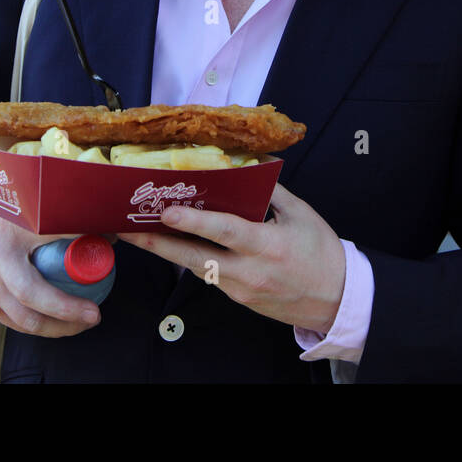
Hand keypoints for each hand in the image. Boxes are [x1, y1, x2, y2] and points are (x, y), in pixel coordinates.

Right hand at [0, 200, 103, 336]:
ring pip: (24, 318)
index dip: (79, 243)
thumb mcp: (32, 210)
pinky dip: (40, 327)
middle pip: (32, 295)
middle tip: (94, 314)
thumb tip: (107, 232)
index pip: (51, 235)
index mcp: (12, 231)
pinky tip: (60, 324)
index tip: (106, 245)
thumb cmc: (5, 217)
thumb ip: (66, 218)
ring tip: (82, 323)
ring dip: (56, 327)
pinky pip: (15, 323)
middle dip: (66, 310)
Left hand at [119, 183, 345, 333]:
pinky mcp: (237, 299)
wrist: (336, 299)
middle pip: (193, 259)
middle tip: (126, 230)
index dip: (195, 223)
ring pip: (195, 268)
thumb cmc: (321, 253)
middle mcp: (248, 272)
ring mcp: (239, 290)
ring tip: (137, 234)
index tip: (167, 213)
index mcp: (267, 247)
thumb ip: (271, 190)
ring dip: (166, 251)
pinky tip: (173, 244)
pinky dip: (189, 259)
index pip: (225, 232)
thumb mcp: (301, 214)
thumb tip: (249, 162)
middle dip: (157, 244)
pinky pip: (208, 275)